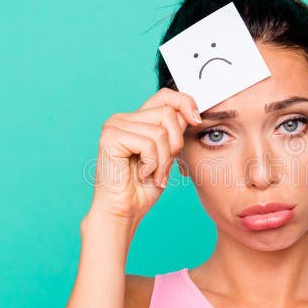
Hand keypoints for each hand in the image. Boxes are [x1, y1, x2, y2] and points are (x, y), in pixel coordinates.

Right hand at [84, 87, 201, 228]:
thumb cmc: (143, 188)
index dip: (185, 103)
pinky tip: (141, 174)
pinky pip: (148, 143)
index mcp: (136, 119)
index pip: (165, 96)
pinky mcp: (110, 137)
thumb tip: (191, 113)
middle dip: (175, 143)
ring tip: (152, 174)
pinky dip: (152, 164)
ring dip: (163, 160)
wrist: (124, 211)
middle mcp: (122, 118)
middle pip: (167, 113)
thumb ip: (174, 132)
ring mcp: (114, 126)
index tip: (197, 120)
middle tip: (164, 166)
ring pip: (160, 131)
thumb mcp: (167, 154)